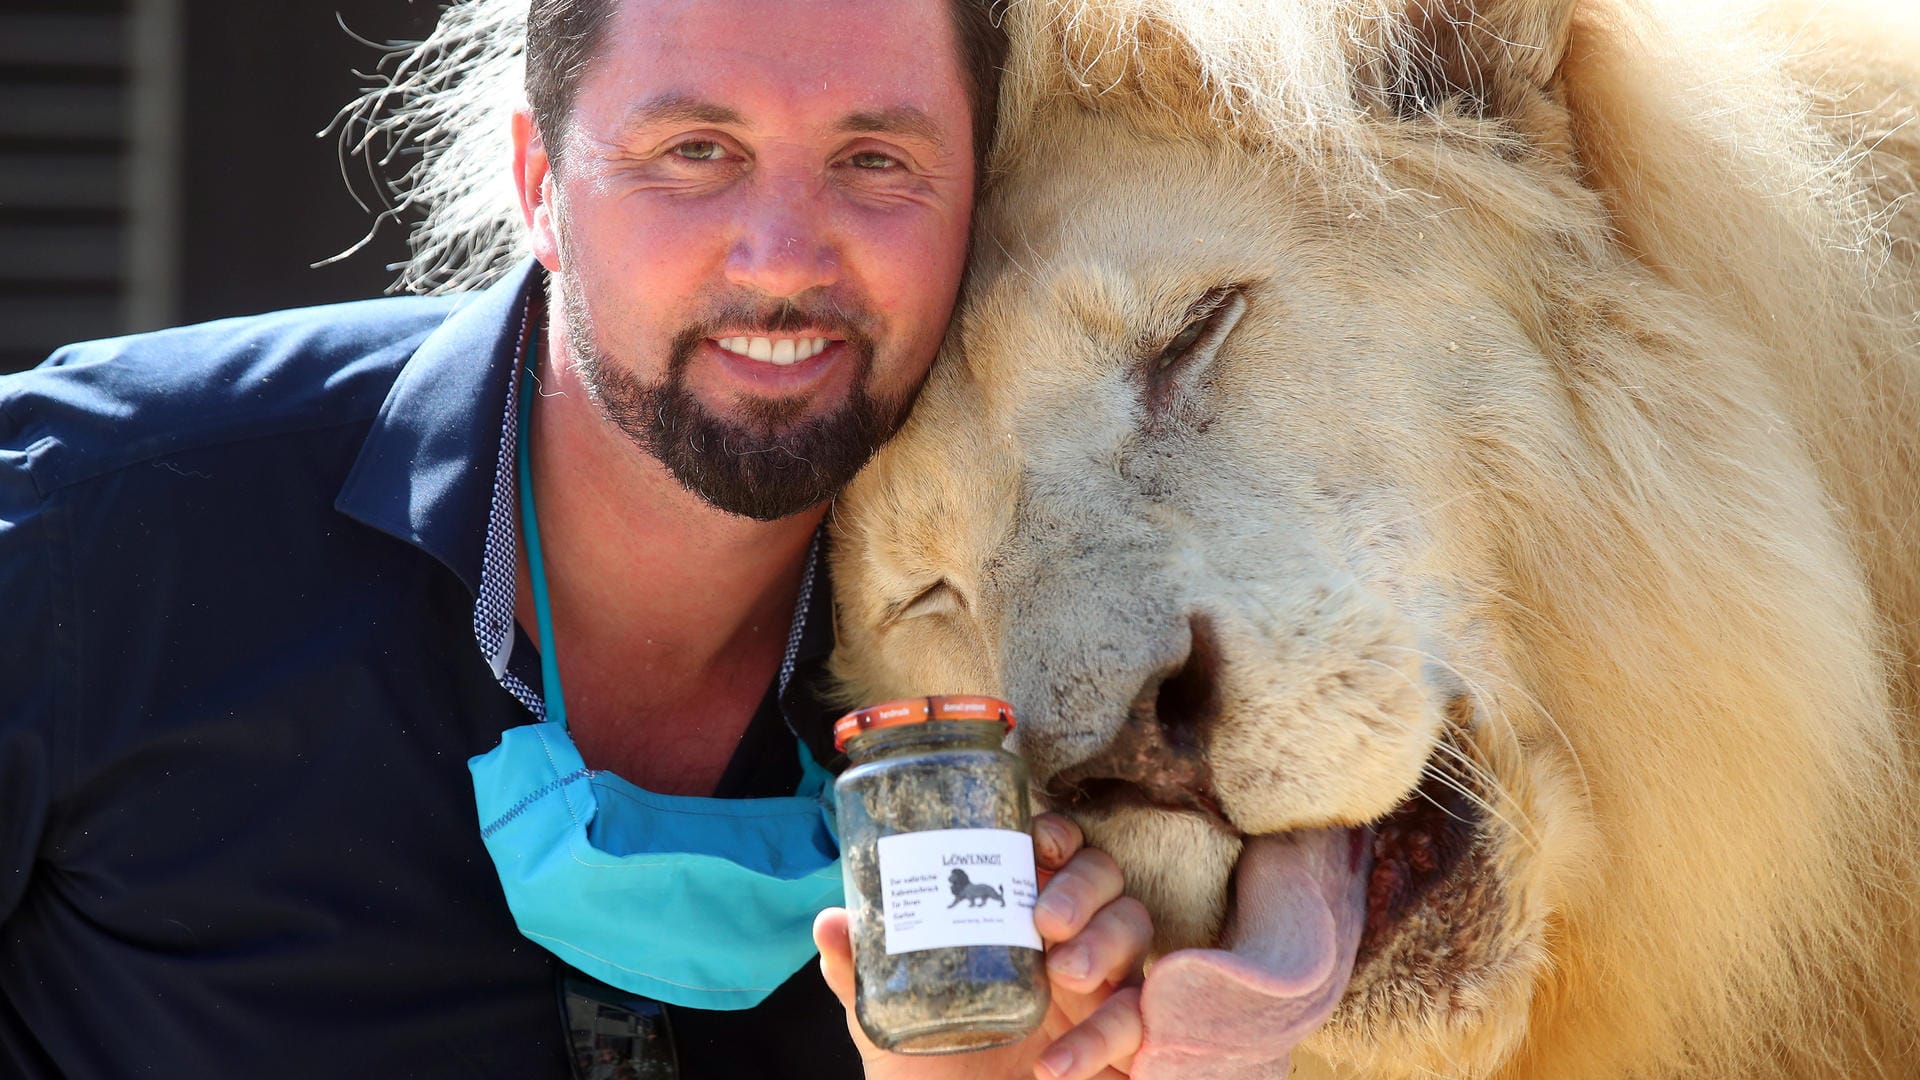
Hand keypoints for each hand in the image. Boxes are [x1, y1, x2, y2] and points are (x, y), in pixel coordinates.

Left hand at [815, 812, 1151, 1078]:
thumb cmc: (933, 1071)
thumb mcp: (888, 1020)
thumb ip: (860, 973)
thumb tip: (829, 923)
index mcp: (1019, 919)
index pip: (1056, 852)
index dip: (1057, 834)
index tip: (1038, 843)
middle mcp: (1069, 942)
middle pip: (1107, 877)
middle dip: (1082, 886)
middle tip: (1045, 920)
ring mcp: (1103, 990)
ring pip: (1136, 929)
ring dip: (1104, 942)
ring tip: (1064, 975)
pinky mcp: (1126, 1044)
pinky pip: (1138, 1021)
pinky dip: (1102, 1038)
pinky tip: (1055, 1068)